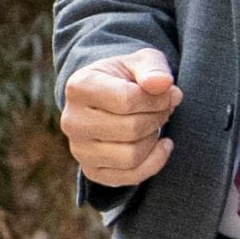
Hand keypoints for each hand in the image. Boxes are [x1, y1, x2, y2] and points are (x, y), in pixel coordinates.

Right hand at [58, 49, 179, 189]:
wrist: (108, 97)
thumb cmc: (127, 77)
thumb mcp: (141, 61)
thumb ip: (153, 68)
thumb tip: (162, 84)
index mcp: (79, 86)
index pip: (128, 100)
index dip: (157, 99)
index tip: (167, 93)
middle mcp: (71, 121)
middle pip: (131, 129)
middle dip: (158, 118)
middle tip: (165, 108)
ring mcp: (78, 149)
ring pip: (131, 156)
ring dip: (154, 139)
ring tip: (156, 124)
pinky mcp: (91, 170)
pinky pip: (130, 177)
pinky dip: (154, 162)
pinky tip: (161, 144)